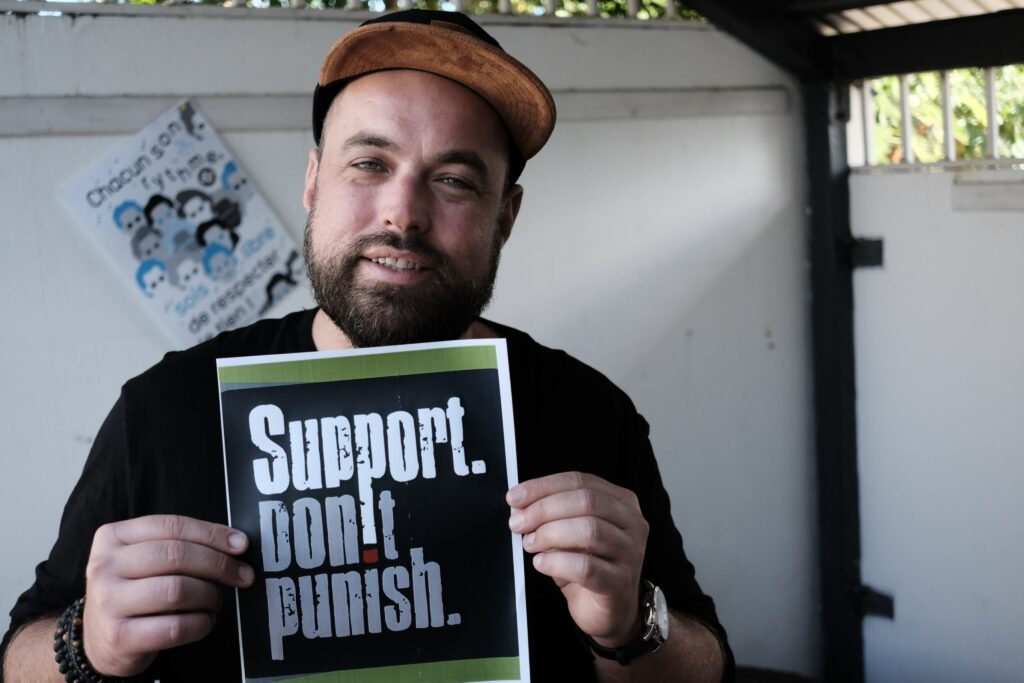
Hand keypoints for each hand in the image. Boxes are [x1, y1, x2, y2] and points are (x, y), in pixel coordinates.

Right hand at [82, 515, 253, 676]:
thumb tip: (236, 543)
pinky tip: (205, 621)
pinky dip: (201, 624)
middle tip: (242, 575)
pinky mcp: (118, 636)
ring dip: (209, 595)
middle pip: (177, 555)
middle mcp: (104, 566)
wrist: (99, 640)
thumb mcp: (143, 559)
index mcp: (113, 537)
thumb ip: (179, 544)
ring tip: (215, 600)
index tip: (241, 544)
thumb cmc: (134, 591)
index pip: (172, 526)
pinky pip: (175, 627)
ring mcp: (108, 601)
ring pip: (177, 590)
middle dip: (219, 564)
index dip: (213, 534)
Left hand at [507, 472, 648, 646]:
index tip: (515, 497)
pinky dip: (556, 562)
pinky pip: (585, 566)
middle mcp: (631, 523)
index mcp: (620, 502)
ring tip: (530, 543)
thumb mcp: (569, 533)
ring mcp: (630, 553)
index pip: (580, 481)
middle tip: (519, 522)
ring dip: (550, 534)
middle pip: (586, 501)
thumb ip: (551, 515)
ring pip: (589, 530)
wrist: (609, 611)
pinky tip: (541, 563)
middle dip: (544, 509)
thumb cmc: (589, 566)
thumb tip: (520, 505)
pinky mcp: (620, 582)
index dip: (544, 487)